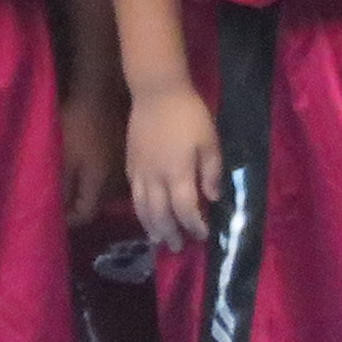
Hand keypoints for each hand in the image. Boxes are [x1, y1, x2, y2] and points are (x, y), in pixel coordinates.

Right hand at [119, 76, 217, 254]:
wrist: (156, 93)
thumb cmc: (189, 114)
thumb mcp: (210, 140)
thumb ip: (211, 171)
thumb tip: (212, 198)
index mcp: (178, 172)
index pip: (185, 209)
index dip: (194, 225)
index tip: (203, 235)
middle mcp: (155, 178)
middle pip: (161, 215)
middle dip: (171, 233)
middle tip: (179, 247)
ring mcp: (139, 172)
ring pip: (142, 209)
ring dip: (152, 228)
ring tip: (159, 241)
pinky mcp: (130, 165)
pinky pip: (133, 196)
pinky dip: (139, 212)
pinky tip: (145, 217)